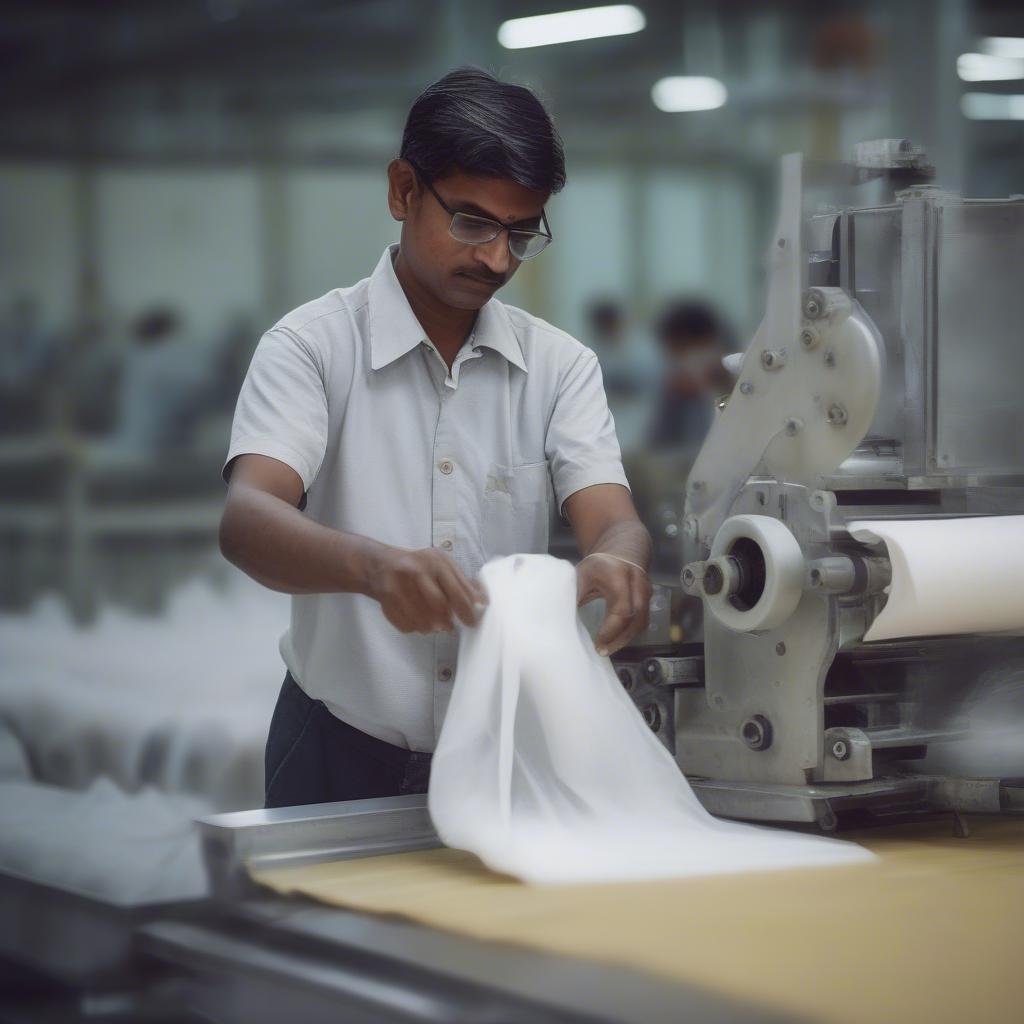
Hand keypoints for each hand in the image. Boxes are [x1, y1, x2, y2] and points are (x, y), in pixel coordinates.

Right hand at [367, 546, 486, 634]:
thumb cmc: (419, 566)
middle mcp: (416, 570)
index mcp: (435, 561)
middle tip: (450, 627)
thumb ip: (462, 582)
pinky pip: (405, 623)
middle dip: (447, 621)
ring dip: (431, 627)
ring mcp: (399, 583)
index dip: (466, 610)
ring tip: (436, 627)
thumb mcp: (442, 566)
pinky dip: (414, 628)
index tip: (472, 622)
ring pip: (421, 617)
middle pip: (438, 605)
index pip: (456, 590)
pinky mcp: (385, 598)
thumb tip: (483, 600)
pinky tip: (418, 622)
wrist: (381, 564)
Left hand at [576, 553, 651, 656]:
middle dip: (620, 639)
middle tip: (602, 651)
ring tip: (607, 649)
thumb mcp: (581, 575)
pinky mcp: (648, 601)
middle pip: (636, 619)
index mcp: (618, 576)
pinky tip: (615, 641)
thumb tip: (560, 620)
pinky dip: (629, 634)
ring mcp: (646, 592)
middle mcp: (637, 584)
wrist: (621, 553)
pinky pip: (642, 622)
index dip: (611, 630)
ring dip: (625, 639)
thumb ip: (574, 595)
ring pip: (642, 623)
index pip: (621, 609)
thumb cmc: (596, 566)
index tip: (597, 642)